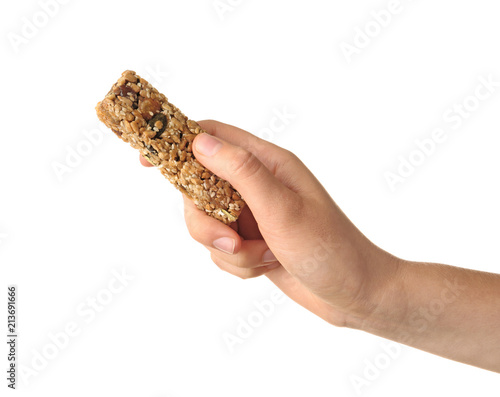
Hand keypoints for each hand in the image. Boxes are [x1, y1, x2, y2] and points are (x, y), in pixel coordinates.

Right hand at [140, 120, 398, 326]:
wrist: (354, 294)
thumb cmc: (329, 247)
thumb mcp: (282, 207)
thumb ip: (240, 171)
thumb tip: (199, 142)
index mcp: (268, 164)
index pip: (213, 137)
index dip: (176, 144)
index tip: (146, 161)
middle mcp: (257, 185)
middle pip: (199, 190)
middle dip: (206, 222)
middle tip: (231, 241)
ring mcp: (253, 216)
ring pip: (207, 225)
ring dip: (228, 250)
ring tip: (261, 257)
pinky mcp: (252, 242)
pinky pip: (222, 251)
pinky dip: (238, 265)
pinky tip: (266, 267)